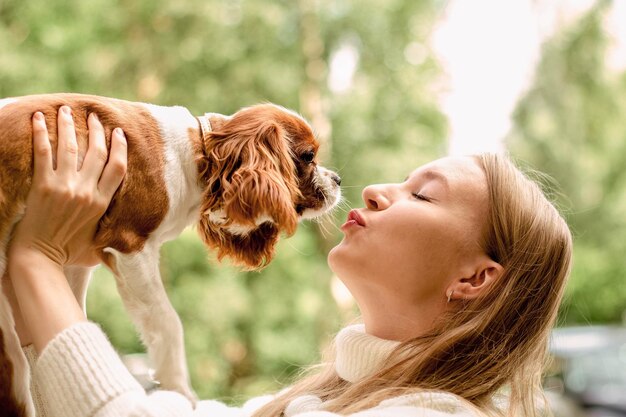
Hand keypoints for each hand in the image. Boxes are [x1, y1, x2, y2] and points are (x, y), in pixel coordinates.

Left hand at [8, 106, 126, 266]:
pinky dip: (41, 133)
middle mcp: (87, 192)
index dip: (119, 147)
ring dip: (70, 125)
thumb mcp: (97, 244)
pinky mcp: (43, 186)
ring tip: (67, 110)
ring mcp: (65, 187)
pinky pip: (43, 153)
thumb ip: (109, 233)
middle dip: (97, 130)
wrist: (39, 259)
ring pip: (71, 147)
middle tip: (94, 117)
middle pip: (97, 152)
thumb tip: (125, 237)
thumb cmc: (67, 254)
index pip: (117, 167)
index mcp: (102, 203)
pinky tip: (39, 118)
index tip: (117, 133)